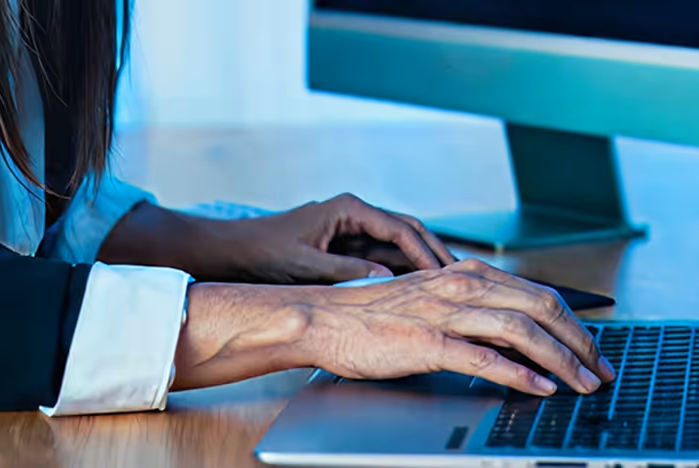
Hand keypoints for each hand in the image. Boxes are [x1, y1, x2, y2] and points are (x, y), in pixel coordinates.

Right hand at [174, 259, 615, 395]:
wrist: (323, 320)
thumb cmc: (373, 317)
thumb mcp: (432, 303)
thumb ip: (473, 313)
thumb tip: (517, 336)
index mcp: (466, 274)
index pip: (538, 292)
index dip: (574, 323)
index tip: (594, 349)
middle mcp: (461, 285)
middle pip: (542, 306)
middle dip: (581, 341)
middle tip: (602, 370)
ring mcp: (445, 312)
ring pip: (522, 329)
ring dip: (562, 359)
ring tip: (583, 383)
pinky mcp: (427, 341)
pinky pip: (484, 357)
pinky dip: (520, 373)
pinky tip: (540, 388)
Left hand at [224, 193, 456, 283]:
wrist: (237, 253)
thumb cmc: (265, 253)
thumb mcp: (307, 265)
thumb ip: (347, 271)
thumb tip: (385, 278)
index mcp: (349, 208)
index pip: (400, 228)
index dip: (425, 253)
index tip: (443, 275)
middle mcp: (356, 214)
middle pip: (408, 231)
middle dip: (434, 253)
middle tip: (460, 277)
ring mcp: (354, 230)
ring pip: (400, 245)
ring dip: (422, 263)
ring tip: (448, 286)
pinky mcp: (349, 246)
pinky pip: (384, 256)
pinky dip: (403, 271)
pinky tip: (419, 289)